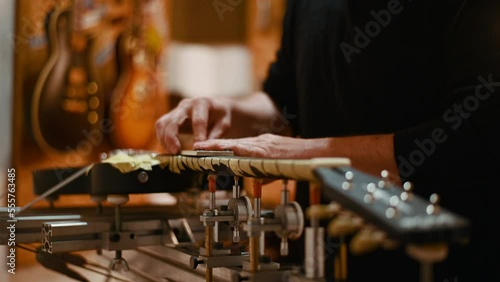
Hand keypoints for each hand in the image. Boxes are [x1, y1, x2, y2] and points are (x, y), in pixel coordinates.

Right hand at [155, 97, 231, 153]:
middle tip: (177, 152)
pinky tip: (170, 150)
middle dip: (172, 138)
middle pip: (173, 121)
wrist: (215, 107)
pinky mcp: (169, 117)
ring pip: (162, 124)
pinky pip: (160, 128)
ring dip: (165, 140)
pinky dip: (163, 140)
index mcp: (202, 103)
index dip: (198, 135)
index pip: (198, 120)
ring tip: (173, 153)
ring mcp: (176, 110)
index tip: (198, 149)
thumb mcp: (224, 123)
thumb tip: (204, 149)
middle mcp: (186, 104)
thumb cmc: (220, 116)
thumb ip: (215, 135)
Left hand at [194, 133, 326, 158]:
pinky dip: (235, 150)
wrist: (314, 154)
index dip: (219, 146)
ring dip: (218, 147)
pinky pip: (248, 150)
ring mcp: (263, 145)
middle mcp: (259, 142)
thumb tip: (252, 177)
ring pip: (236, 145)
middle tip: (196, 147)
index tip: (204, 148)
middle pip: (232, 143)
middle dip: (213, 145)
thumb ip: (261, 169)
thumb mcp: (274, 164)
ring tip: (203, 148)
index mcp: (260, 145)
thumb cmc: (296, 160)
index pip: (235, 145)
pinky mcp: (268, 150)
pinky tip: (224, 151)